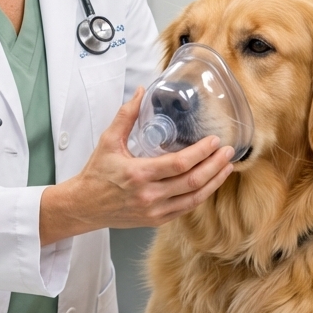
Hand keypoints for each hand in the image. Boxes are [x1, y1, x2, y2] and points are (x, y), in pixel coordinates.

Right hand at [40, 89, 234, 244]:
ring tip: (227, 167)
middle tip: (228, 152)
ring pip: (194, 198)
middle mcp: (149, 195)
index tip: (214, 141)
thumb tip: (141, 92)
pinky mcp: (156, 220)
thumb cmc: (96, 174)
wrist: (84, 206)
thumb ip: (126, 116)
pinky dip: (201, 195)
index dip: (201, 152)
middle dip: (215, 166)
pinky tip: (209, 183)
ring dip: (214, 182)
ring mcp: (154, 211)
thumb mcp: (108, 141)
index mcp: (138, 174)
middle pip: (192, 181)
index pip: (179, 163)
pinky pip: (185, 208)